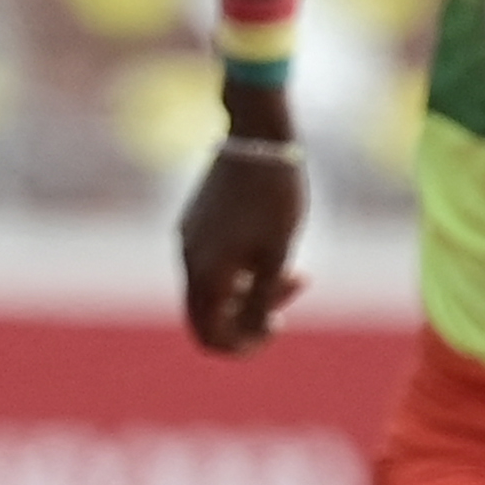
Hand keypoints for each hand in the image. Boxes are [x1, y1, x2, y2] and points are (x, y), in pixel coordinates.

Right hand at [179, 137, 308, 354]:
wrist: (256, 138)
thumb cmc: (275, 197)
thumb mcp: (277, 256)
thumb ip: (260, 301)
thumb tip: (250, 332)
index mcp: (207, 275)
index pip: (211, 337)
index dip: (244, 345)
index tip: (277, 326)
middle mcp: (189, 262)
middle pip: (209, 318)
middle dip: (247, 320)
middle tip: (286, 302)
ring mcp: (188, 241)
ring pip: (212, 290)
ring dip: (249, 293)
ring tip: (296, 272)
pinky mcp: (194, 223)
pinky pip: (210, 265)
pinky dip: (238, 271)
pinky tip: (270, 249)